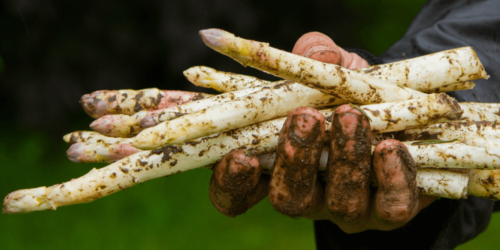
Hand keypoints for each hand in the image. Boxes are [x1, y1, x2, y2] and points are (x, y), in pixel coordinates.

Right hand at [208, 32, 436, 232]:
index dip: (233, 183)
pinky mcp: (392, 210)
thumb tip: (318, 52)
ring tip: (352, 115)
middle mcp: (309, 196)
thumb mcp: (329, 72)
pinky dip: (393, 176)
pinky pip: (393, 206)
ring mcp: (350, 208)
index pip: (238, 194)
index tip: (242, 156)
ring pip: (341, 203)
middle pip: (288, 198)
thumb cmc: (348, 95)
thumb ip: (315, 57)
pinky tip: (391, 146)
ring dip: (345, 158)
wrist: (403, 115)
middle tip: (304, 118)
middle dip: (295, 160)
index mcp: (277, 169)